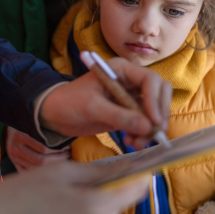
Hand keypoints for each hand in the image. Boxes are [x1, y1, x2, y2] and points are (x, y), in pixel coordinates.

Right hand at [0, 161, 148, 213]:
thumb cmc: (22, 193)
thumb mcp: (61, 171)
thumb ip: (99, 171)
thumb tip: (129, 168)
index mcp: (94, 207)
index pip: (136, 191)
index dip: (139, 177)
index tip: (138, 168)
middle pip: (117, 206)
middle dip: (107, 192)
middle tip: (79, 181)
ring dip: (91, 206)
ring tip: (60, 199)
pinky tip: (56, 213)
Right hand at [6, 127, 70, 171]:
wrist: (7, 126)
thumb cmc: (25, 121)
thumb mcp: (31, 121)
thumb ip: (43, 128)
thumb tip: (64, 136)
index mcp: (20, 135)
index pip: (43, 148)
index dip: (58, 150)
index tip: (68, 147)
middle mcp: (15, 148)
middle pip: (40, 160)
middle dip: (57, 159)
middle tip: (68, 155)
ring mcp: (13, 157)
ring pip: (36, 168)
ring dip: (52, 166)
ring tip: (63, 160)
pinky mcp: (14, 163)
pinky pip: (29, 172)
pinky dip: (41, 171)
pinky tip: (51, 168)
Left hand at [39, 57, 170, 147]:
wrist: (55, 113)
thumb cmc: (69, 101)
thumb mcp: (92, 107)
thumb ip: (119, 116)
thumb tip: (147, 126)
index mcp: (121, 69)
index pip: (150, 80)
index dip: (155, 99)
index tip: (153, 121)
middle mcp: (130, 81)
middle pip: (159, 94)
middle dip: (158, 115)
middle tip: (153, 134)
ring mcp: (130, 98)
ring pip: (154, 111)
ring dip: (151, 128)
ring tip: (137, 143)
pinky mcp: (127, 113)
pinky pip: (144, 123)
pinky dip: (143, 134)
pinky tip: (131, 142)